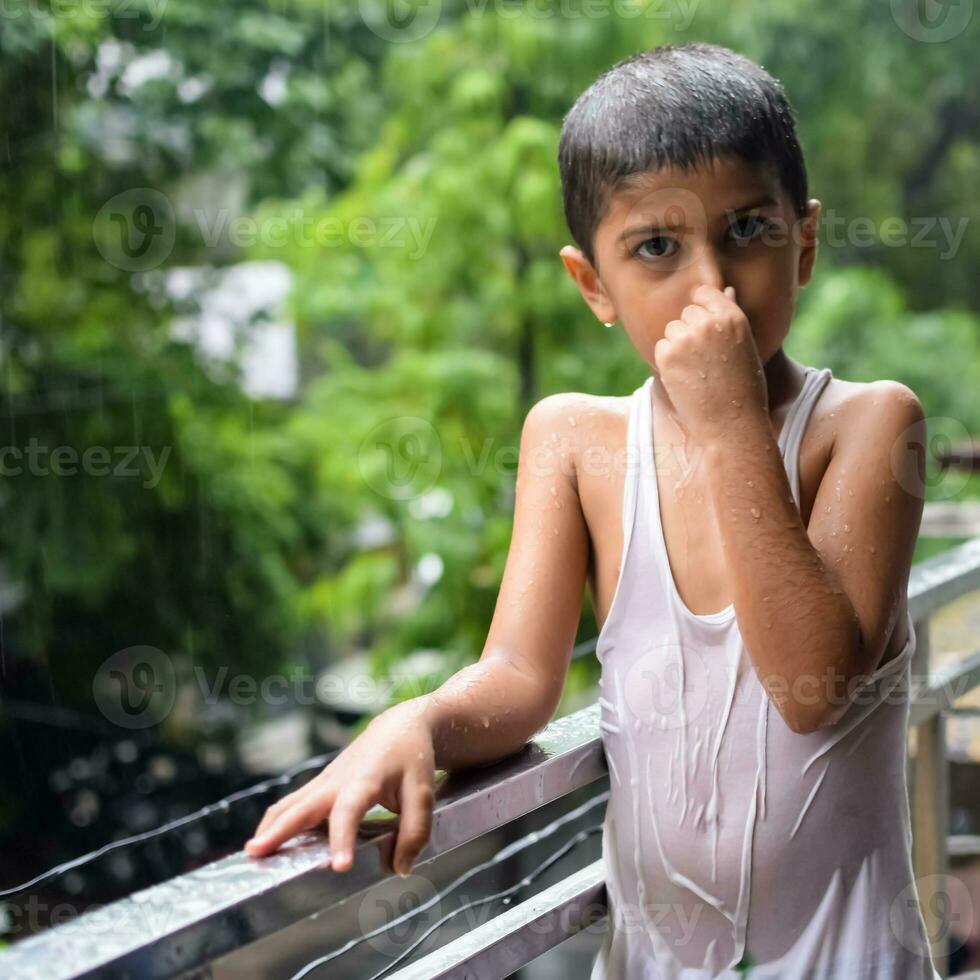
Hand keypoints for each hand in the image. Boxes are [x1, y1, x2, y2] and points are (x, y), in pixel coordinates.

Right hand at [244, 698, 436, 876]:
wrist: (398, 727)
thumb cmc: (411, 759)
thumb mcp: (423, 794)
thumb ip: (415, 832)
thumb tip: (399, 868)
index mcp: (364, 781)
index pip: (349, 812)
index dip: (342, 838)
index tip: (338, 866)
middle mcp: (337, 781)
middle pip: (302, 806)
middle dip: (279, 830)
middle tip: (255, 853)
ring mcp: (324, 782)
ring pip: (291, 804)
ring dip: (270, 827)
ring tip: (252, 854)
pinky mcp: (319, 787)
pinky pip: (293, 805)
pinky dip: (277, 822)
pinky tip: (267, 843)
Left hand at [653, 284, 767, 445]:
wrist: (731, 424)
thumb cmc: (744, 388)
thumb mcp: (746, 347)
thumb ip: (731, 317)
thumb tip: (727, 290)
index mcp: (733, 317)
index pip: (705, 293)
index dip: (702, 307)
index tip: (705, 327)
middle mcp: (709, 323)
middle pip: (686, 312)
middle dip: (691, 330)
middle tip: (704, 359)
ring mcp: (686, 338)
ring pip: (672, 329)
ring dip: (678, 345)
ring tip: (697, 370)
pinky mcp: (667, 355)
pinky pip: (661, 346)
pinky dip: (668, 360)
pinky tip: (685, 378)